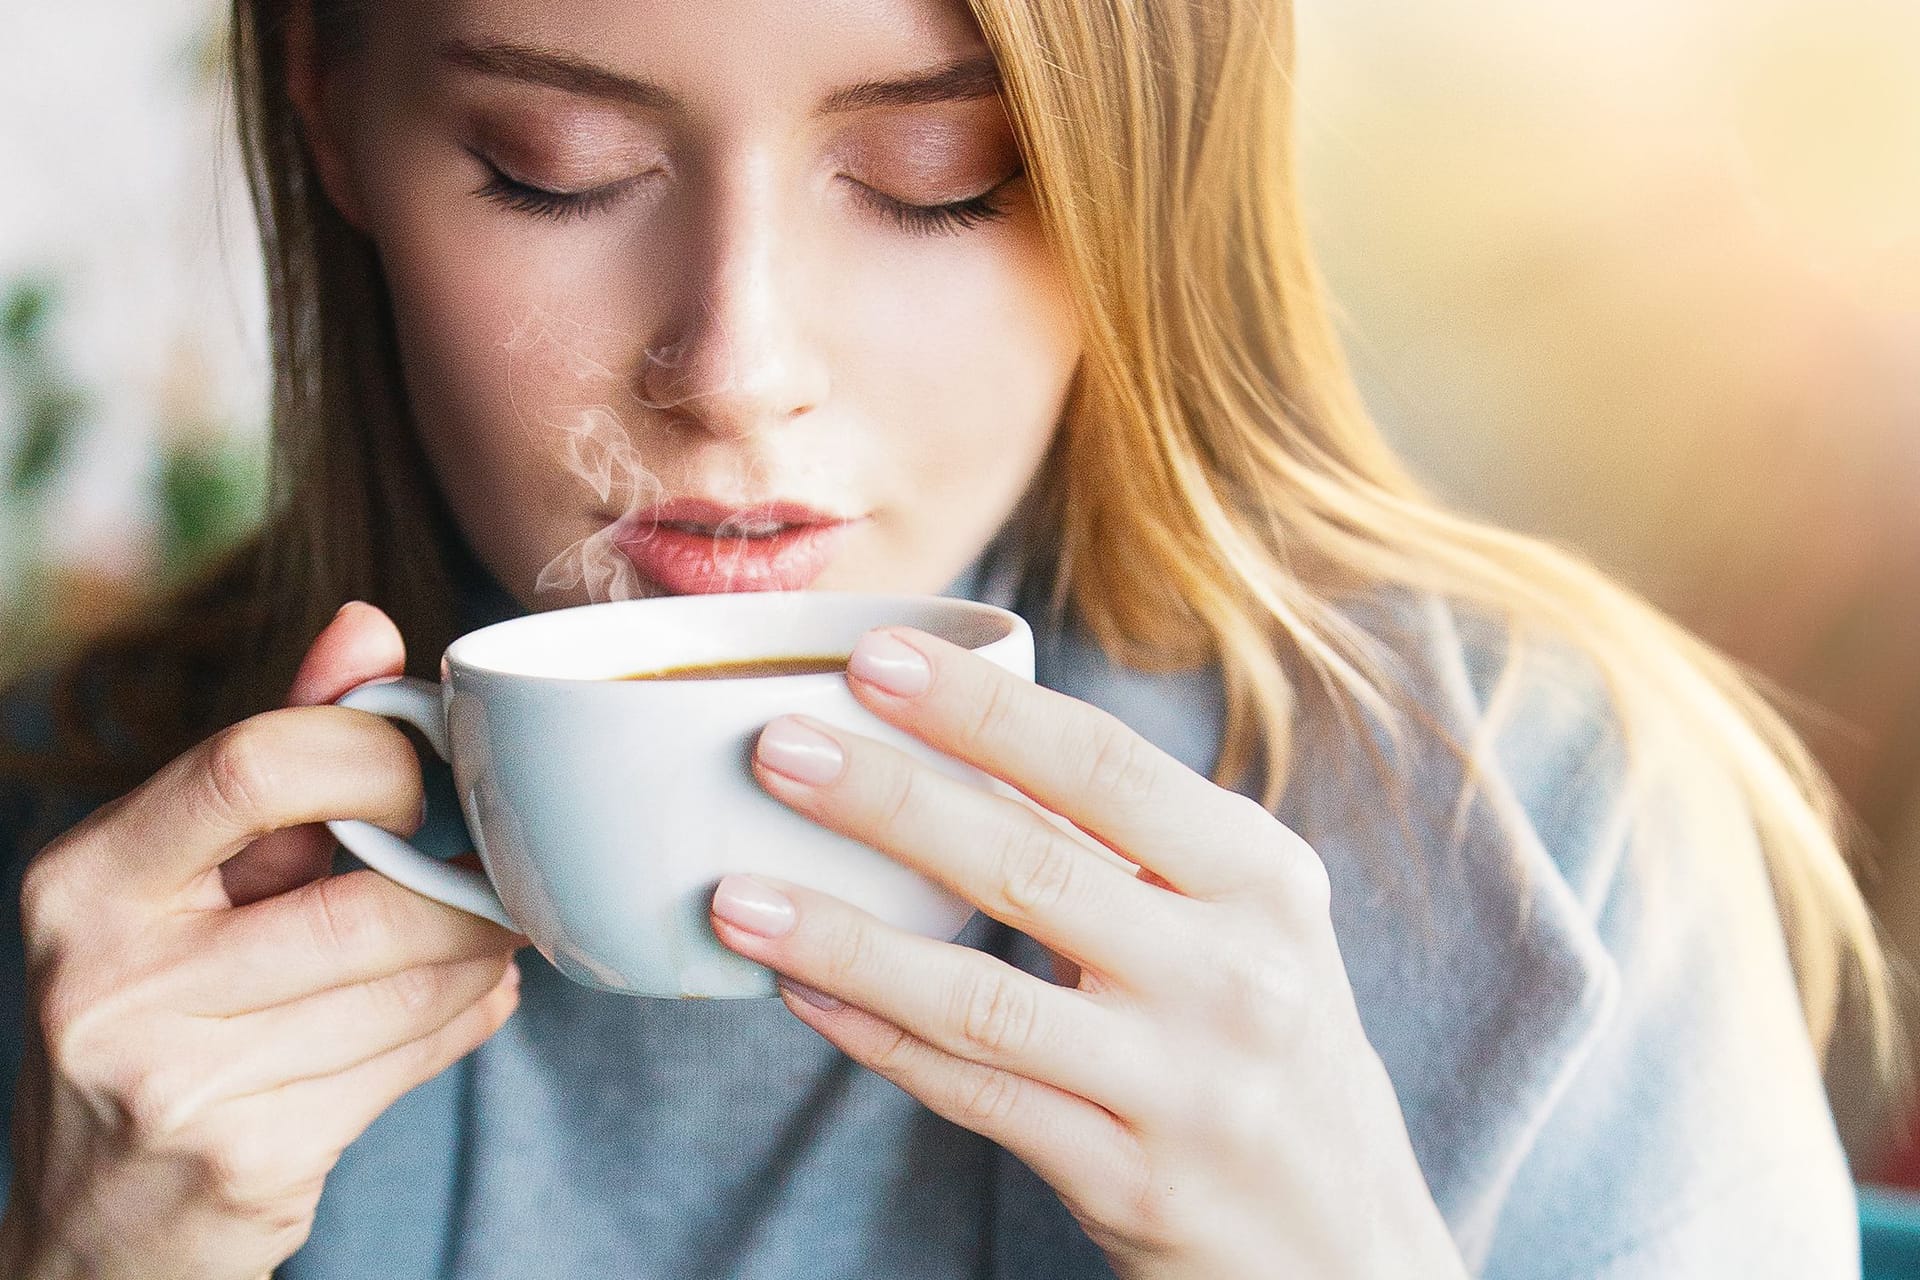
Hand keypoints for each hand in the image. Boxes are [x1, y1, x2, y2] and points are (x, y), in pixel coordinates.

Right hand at [1, 604, 524, 1279]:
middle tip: (498, 871)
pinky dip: (468, 1016)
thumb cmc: (162, 1006)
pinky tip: (459, 1000)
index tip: (423, 777)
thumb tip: (367, 625)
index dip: (378, 757)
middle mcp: (110, 979)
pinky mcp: (250, 1160)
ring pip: (412, 985)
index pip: (256, 764)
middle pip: (366, 900)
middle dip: (464, 886)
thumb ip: (277, 743)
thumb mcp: (185, 872)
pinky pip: (419, 1058)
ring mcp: (176, 1083)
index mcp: (88, 878)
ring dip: (482, 955)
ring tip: (481, 935)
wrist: (100, 1220)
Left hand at [710, 628, 1466, 1279]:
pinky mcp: (1128, 1179)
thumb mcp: (1243, 921)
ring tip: (736, 894)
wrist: (1345, 1241)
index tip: (874, 656)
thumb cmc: (1265, 1038)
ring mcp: (1182, 1084)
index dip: (980, 709)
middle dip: (887, 799)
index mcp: (1261, 876)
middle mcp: (1235, 973)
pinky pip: (974, 1094)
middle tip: (775, 750)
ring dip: (844, 939)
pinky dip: (876, 1039)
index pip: (1103, 766)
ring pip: (980, 995)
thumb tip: (962, 735)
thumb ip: (1130, 839)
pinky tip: (800, 994)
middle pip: (1029, 864)